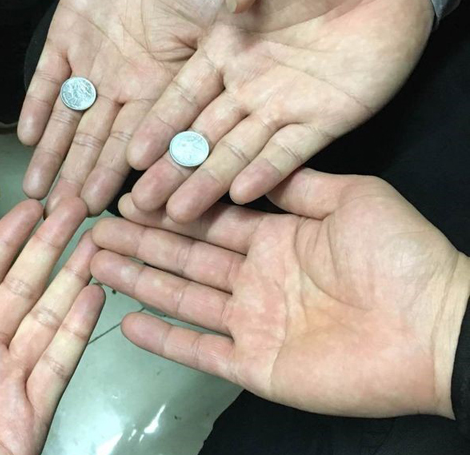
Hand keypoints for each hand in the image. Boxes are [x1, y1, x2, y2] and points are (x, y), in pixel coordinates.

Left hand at [18, 0, 220, 215]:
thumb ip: (232, 6)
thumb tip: (245, 6)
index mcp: (166, 82)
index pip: (147, 135)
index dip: (131, 168)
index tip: (119, 200)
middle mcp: (129, 83)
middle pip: (104, 140)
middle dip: (86, 177)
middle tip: (71, 214)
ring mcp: (95, 63)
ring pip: (72, 120)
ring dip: (55, 156)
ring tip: (40, 192)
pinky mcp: (66, 38)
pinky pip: (48, 78)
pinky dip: (37, 106)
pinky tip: (27, 137)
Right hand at [91, 170, 469, 417]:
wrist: (435, 328)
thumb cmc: (400, 257)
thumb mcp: (350, 198)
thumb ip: (298, 185)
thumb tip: (253, 168)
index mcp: (274, 238)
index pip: (209, 220)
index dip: (170, 208)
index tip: (132, 196)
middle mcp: (255, 277)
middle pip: (185, 256)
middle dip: (141, 242)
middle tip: (97, 229)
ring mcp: (252, 321)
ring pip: (182, 297)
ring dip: (139, 281)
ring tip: (97, 264)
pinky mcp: (254, 363)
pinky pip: (200, 350)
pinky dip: (165, 339)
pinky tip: (129, 322)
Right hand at [127, 0, 433, 222]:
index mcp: (226, 48)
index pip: (182, 95)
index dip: (158, 126)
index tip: (131, 155)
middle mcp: (248, 84)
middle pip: (201, 135)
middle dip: (172, 169)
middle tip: (142, 202)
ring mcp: (285, 105)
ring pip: (238, 151)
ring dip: (209, 182)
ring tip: (179, 213)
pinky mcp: (326, 119)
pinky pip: (292, 152)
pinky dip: (268, 172)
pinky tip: (240, 196)